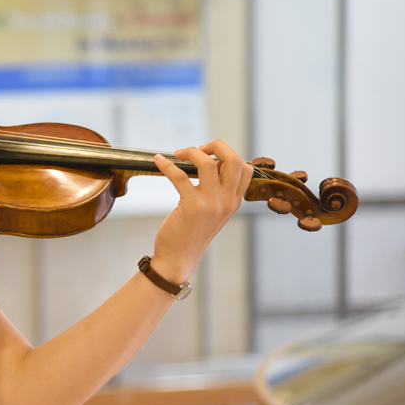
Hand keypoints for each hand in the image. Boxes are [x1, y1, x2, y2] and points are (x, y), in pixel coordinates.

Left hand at [151, 140, 253, 282]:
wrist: (178, 259)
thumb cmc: (191, 234)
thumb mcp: (213, 213)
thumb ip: (216, 192)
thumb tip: (207, 164)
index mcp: (234, 202)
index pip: (246, 169)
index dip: (229, 155)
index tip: (211, 155)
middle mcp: (227, 201)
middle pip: (234, 160)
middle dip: (217, 145)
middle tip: (199, 148)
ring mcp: (211, 204)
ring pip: (208, 163)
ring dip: (191, 152)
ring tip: (178, 153)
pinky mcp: (192, 206)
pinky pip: (180, 176)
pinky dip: (167, 165)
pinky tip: (159, 161)